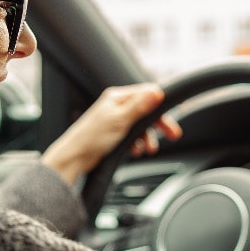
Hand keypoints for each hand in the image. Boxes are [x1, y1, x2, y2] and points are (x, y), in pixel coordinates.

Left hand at [41, 83, 181, 185]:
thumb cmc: (92, 138)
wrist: (75, 158)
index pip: (146, 94)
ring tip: (148, 149)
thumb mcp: (120, 119)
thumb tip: (157, 92)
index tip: (174, 113)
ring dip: (147, 137)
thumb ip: (140, 106)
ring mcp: (114, 120)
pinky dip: (137, 144)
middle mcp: (116, 106)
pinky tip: (136, 151)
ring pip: (140, 126)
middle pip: (146, 111)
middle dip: (159, 124)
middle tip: (172, 135)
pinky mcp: (113, 134)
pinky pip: (132, 136)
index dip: (161, 104)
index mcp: (117, 97)